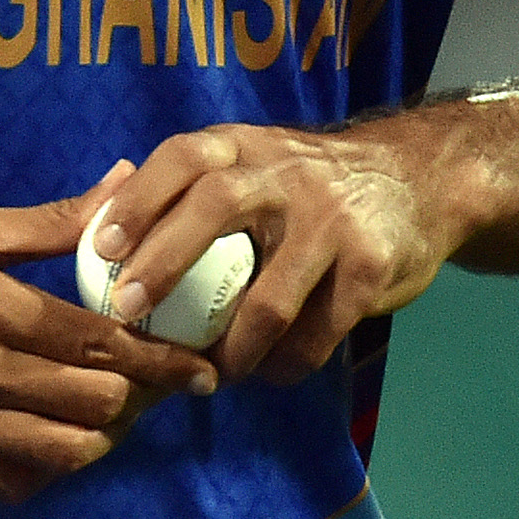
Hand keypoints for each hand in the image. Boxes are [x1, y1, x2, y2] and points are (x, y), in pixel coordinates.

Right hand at [0, 180, 218, 501]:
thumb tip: (124, 182)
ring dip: (92, 439)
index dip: (158, 361)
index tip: (196, 370)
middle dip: (133, 399)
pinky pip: (1, 483)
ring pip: (54, 454)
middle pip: (88, 405)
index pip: (98, 344)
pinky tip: (48, 443)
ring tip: (103, 417)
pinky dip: (39, 469)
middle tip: (151, 387)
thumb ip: (51, 221)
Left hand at [87, 121, 461, 384]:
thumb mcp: (256, 161)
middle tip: (131, 313)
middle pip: (217, 204)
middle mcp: (285, 172)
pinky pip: (317, 332)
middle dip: (165, 261)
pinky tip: (271, 372)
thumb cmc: (309, 184)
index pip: (182, 157)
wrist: (420, 180)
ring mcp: (332, 219)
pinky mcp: (369, 266)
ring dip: (233, 346)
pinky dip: (287, 363)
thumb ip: (193, 184)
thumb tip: (98, 217)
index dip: (138, 199)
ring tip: (212, 372)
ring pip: (270, 296)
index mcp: (245, 147)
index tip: (103, 247)